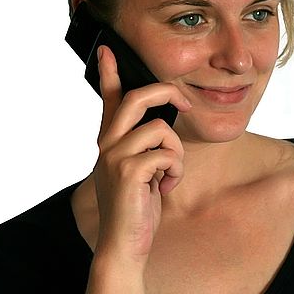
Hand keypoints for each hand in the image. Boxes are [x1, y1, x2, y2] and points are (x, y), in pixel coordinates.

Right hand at [91, 45, 192, 262]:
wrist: (124, 244)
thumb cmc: (136, 207)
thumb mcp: (141, 171)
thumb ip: (145, 147)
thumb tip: (163, 128)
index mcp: (110, 140)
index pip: (110, 99)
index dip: (109, 73)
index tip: (107, 50)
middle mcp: (108, 142)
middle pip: (139, 98)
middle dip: (168, 93)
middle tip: (187, 101)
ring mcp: (115, 155)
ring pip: (162, 130)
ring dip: (177, 154)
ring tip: (168, 176)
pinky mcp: (127, 171)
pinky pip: (168, 155)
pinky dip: (176, 172)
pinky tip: (165, 189)